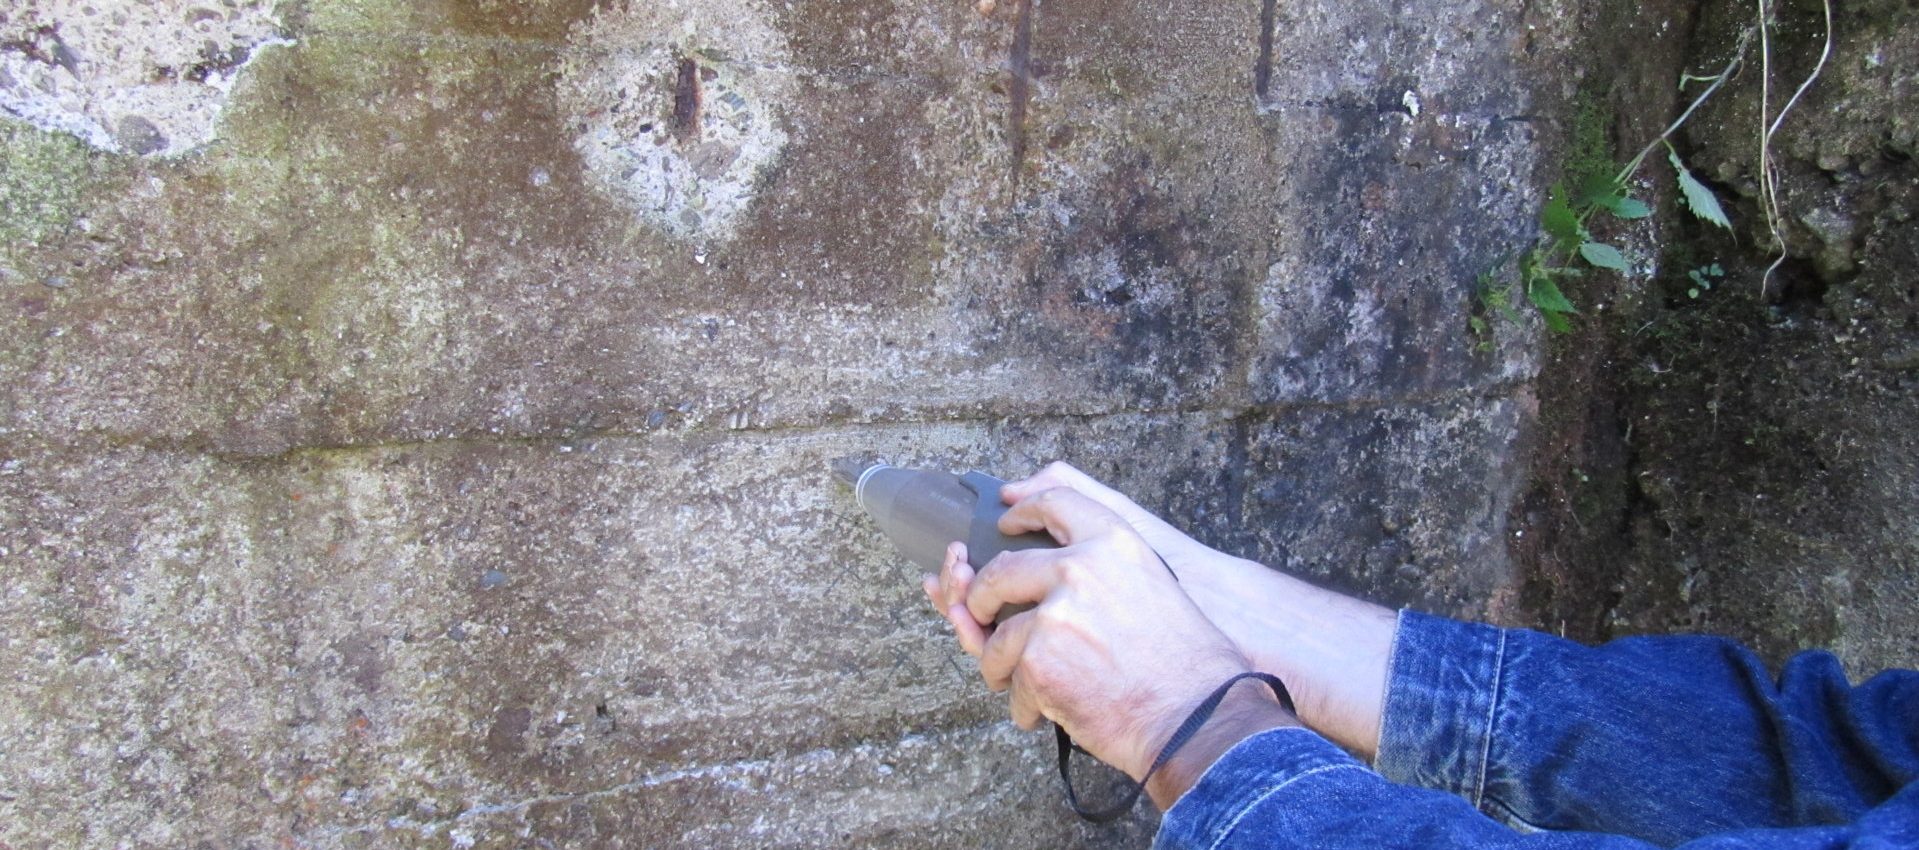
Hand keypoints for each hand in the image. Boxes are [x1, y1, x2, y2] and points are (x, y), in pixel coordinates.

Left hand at [922, 486, 1293, 797]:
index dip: (1023, 511)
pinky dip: (1023, 702)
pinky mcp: (1038, 660)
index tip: (1006, 524)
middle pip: (1002, 571)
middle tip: (981, 617)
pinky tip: (1041, 712)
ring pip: (998, 637)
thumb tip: (1047, 572)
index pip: (1055, 501)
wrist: (1195, 715)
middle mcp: (1079, 569)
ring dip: (1000, 664)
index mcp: (1113, 542)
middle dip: (980, 597)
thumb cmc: (1184, 663)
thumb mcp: (1154, 584)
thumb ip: (1103, 567)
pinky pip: (1011, 680)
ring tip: (1018, 684)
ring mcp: (1054, 614)